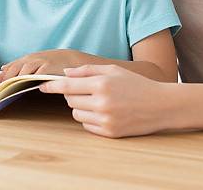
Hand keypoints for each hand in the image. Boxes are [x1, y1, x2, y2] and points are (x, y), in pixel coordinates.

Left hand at [0, 49, 88, 83]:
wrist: (71, 58)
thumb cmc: (51, 62)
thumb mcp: (33, 61)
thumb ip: (18, 65)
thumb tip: (2, 69)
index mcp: (28, 59)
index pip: (13, 66)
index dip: (4, 75)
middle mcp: (33, 59)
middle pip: (17, 67)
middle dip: (9, 77)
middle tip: (2, 87)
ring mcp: (42, 62)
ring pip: (27, 69)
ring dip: (19, 78)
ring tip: (12, 87)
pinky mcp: (52, 67)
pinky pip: (42, 73)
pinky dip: (36, 78)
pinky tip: (31, 85)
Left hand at [40, 64, 174, 137]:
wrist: (160, 105)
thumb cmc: (135, 84)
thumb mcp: (112, 70)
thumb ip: (87, 70)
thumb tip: (65, 72)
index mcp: (101, 84)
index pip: (68, 86)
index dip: (52, 86)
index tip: (41, 86)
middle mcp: (101, 103)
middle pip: (70, 100)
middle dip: (73, 94)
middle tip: (87, 90)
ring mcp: (106, 120)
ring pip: (76, 114)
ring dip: (80, 107)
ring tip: (97, 101)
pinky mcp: (110, 133)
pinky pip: (87, 126)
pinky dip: (89, 119)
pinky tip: (104, 112)